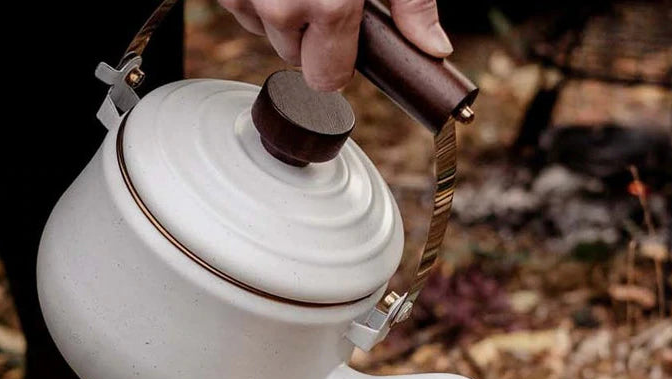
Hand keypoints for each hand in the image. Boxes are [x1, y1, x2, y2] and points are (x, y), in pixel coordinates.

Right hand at [217, 0, 451, 91]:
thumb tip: (433, 48)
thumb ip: (411, 2)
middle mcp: (281, 5)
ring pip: (264, 29)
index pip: (326, 77)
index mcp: (328, 5)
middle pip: (294, 56)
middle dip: (308, 33)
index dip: (338, 61)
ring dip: (279, 10)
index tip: (344, 39)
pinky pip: (238, 3)